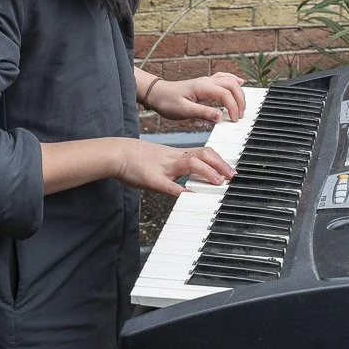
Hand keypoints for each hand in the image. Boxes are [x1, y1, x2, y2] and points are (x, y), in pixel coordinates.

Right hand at [113, 139, 234, 198]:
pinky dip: (180, 190)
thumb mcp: (161, 164)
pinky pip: (168, 184)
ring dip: (207, 172)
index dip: (219, 160)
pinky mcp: (152, 178)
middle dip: (220, 165)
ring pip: (190, 163)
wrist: (118, 153)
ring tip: (218, 181)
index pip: (203, 153)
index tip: (230, 170)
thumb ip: (177, 173)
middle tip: (231, 176)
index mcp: (177, 155)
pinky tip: (190, 196)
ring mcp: (164, 167)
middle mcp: (173, 158)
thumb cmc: (137, 160)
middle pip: (202, 154)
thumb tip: (189, 185)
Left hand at [147, 72, 246, 122]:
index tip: (234, 120)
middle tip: (240, 115)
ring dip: (239, 92)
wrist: (157, 94)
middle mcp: (207, 81)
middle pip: (232, 85)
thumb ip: (203, 113)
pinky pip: (224, 77)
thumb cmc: (168, 102)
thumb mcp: (184, 110)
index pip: (226, 94)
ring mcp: (207, 81)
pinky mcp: (206, 84)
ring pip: (230, 81)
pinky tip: (240, 82)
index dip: (233, 107)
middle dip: (240, 100)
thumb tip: (220, 116)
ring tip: (242, 106)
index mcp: (203, 87)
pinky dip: (235, 80)